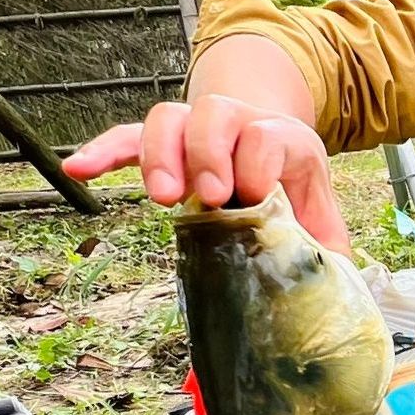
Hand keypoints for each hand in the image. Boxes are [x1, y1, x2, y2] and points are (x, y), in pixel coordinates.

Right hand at [63, 97, 350, 252]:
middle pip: (214, 114)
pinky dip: (105, 151)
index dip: (257, 164)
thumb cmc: (296, 193)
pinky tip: (79, 170)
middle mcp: (239, 122)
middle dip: (208, 153)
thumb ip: (329, 252)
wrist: (277, 147)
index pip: (267, 135)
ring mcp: (197, 127)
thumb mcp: (322, 218)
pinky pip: (128, 137)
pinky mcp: (165, 141)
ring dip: (160, 154)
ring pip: (169, 118)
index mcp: (285, 140)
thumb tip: (335, 301)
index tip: (251, 198)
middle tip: (209, 197)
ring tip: (161, 198)